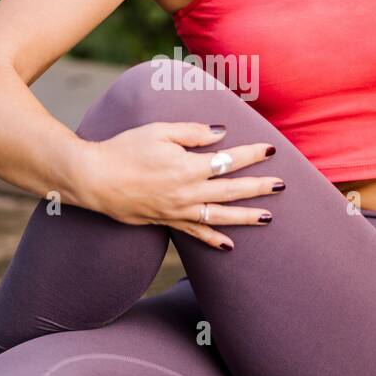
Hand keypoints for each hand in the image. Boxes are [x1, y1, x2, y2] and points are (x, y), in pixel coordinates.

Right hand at [74, 121, 283, 248]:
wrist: (94, 179)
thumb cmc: (124, 150)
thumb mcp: (159, 131)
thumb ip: (192, 132)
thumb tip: (221, 134)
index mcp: (188, 167)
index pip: (229, 160)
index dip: (252, 154)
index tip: (270, 149)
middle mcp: (188, 193)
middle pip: (232, 191)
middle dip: (259, 187)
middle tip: (281, 185)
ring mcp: (178, 211)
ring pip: (220, 217)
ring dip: (246, 217)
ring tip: (268, 218)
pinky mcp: (166, 221)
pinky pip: (195, 233)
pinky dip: (213, 239)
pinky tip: (229, 244)